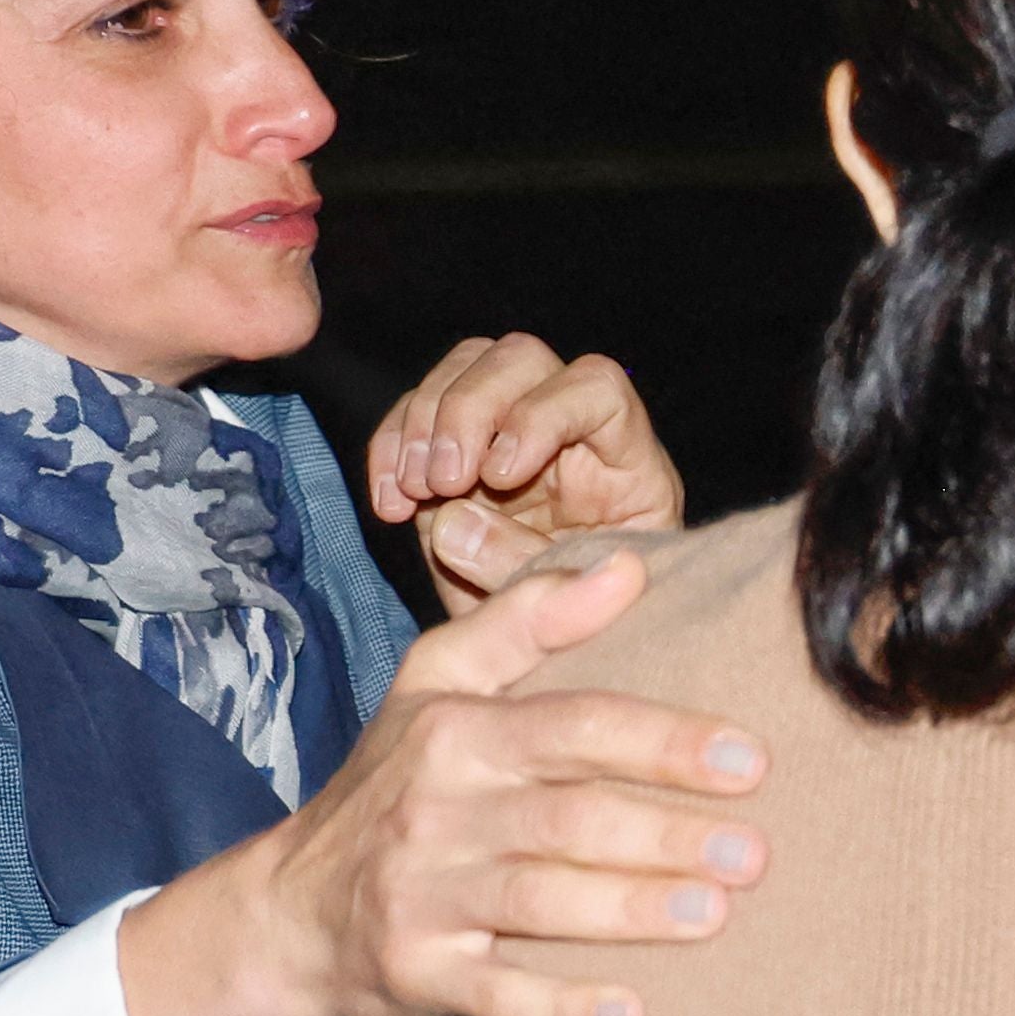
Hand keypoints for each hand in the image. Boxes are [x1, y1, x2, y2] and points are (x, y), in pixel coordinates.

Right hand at [115, 551, 766, 1015]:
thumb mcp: (436, 684)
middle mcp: (437, 811)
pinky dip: (561, 1008)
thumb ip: (530, 620)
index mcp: (458, 735)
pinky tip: (633, 1013)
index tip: (751, 760)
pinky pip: (495, 994)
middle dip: (665, 834)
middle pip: (567, 817)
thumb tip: (628, 565)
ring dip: (629, 909)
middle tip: (756, 852)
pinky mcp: (417, 972)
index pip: (576, 727)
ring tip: (715, 915)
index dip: (665, 742)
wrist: (289, 911)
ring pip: (537, 900)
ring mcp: (422, 895)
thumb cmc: (393, 785)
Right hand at [365, 334, 686, 612]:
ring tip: (413, 493)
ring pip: (465, 368)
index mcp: (625, 461)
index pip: (597, 386)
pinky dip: (389, 449)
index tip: (501, 476)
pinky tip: (389, 504)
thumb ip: (520, 561)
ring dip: (422, 424)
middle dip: (468, 410)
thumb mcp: (571, 611)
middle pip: (520, 358)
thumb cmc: (585, 632)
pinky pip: (413, 413)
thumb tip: (452, 519)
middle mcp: (569, 431)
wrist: (551, 656)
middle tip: (445, 482)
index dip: (542, 415)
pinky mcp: (453, 455)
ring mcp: (507, 434)